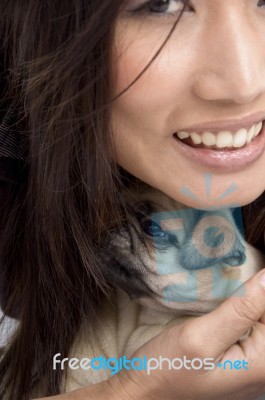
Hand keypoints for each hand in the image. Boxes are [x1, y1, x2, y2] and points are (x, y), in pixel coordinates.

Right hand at [34, 269, 264, 399]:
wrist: (143, 392)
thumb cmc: (166, 368)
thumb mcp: (201, 336)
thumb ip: (240, 309)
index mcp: (262, 364)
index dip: (261, 287)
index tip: (248, 268)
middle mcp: (261, 370)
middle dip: (254, 295)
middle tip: (231, 282)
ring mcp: (250, 368)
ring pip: (258, 321)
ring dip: (247, 301)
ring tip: (229, 287)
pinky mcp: (238, 362)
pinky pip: (249, 330)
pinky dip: (241, 310)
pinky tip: (228, 301)